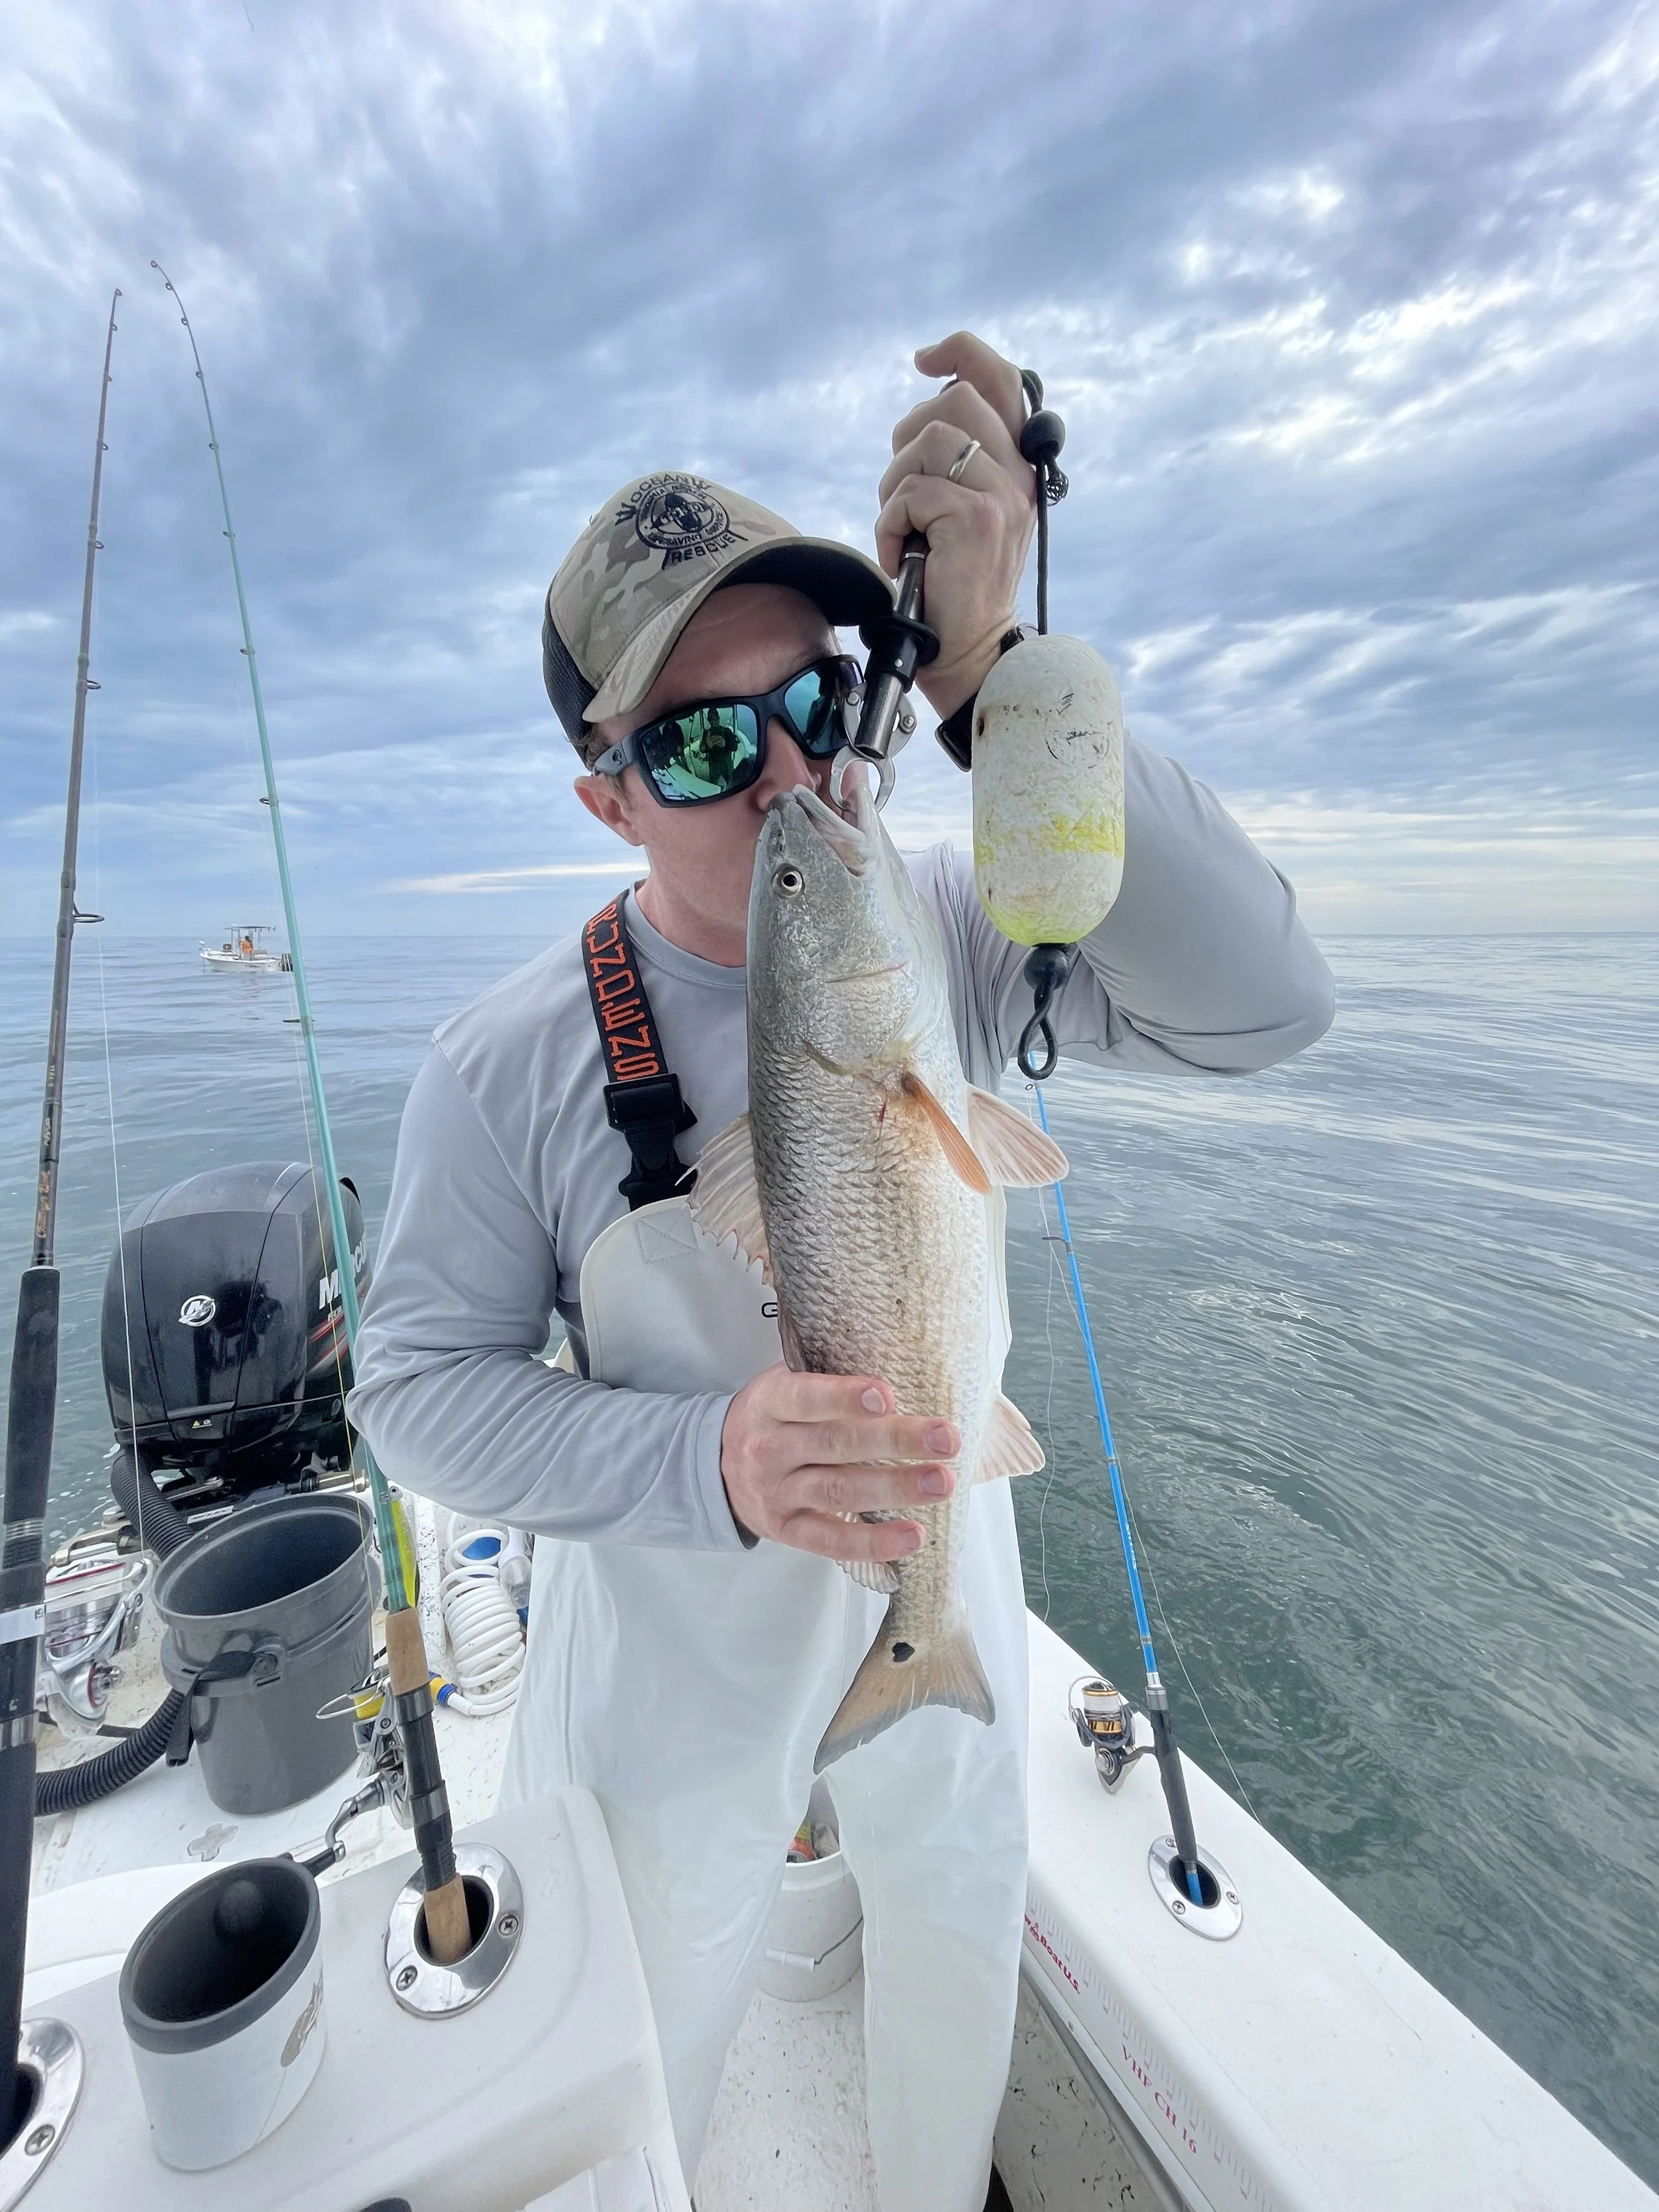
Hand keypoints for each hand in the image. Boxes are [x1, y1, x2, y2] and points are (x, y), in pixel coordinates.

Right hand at [720, 1366, 957, 1560]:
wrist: (715, 1463)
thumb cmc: (775, 1415)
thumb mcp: (786, 1384)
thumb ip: (829, 1379)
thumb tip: (907, 1369)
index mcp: (771, 1401)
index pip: (806, 1397)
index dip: (845, 1397)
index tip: (888, 1396)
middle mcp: (769, 1448)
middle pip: (835, 1444)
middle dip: (895, 1441)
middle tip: (947, 1438)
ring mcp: (776, 1492)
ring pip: (839, 1491)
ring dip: (895, 1488)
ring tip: (942, 1483)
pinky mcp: (786, 1530)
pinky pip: (831, 1541)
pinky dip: (873, 1542)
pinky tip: (913, 1536)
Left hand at [875, 331, 1037, 718]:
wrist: (967, 650)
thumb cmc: (952, 584)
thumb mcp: (963, 508)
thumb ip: (961, 458)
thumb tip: (932, 398)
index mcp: (1017, 463)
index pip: (999, 378)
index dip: (960, 352)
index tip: (923, 360)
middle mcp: (1017, 473)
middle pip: (953, 399)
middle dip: (908, 439)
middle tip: (904, 493)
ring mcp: (1002, 495)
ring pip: (929, 440)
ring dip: (895, 485)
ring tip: (904, 529)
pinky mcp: (977, 520)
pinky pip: (910, 492)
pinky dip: (889, 525)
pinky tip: (900, 556)